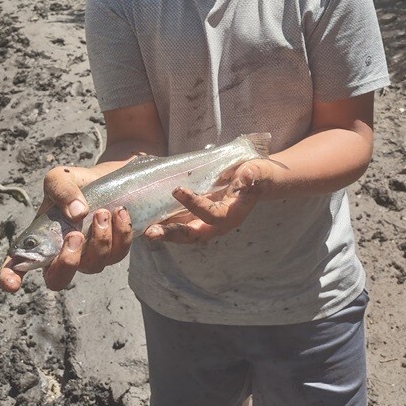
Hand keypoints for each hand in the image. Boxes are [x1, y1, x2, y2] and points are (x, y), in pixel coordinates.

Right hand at [0, 164, 132, 293]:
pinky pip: (121, 253)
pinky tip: (122, 213)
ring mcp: (90, 256)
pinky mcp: (115, 250)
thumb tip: (77, 213)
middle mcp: (63, 254)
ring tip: (104, 212)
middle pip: (59, 280)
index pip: (18, 266)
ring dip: (100, 240)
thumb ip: (61, 190)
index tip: (12, 283)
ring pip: (95, 265)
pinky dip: (123, 235)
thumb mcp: (61, 178)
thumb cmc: (77, 183)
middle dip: (67, 262)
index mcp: (41, 240)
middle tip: (76, 235)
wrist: (109, 177)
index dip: (11, 278)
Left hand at [144, 159, 274, 243]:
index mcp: (233, 214)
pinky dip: (167, 224)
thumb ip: (251, 175)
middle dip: (173, 234)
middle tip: (151, 232)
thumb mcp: (257, 171)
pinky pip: (183, 224)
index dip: (195, 205)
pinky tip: (150, 220)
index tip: (177, 191)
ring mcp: (209, 222)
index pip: (212, 215)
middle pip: (195, 235)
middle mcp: (219, 224)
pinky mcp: (201, 217)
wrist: (260, 181)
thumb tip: (245, 176)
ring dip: (166, 233)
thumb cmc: (258, 174)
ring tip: (145, 230)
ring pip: (186, 233)